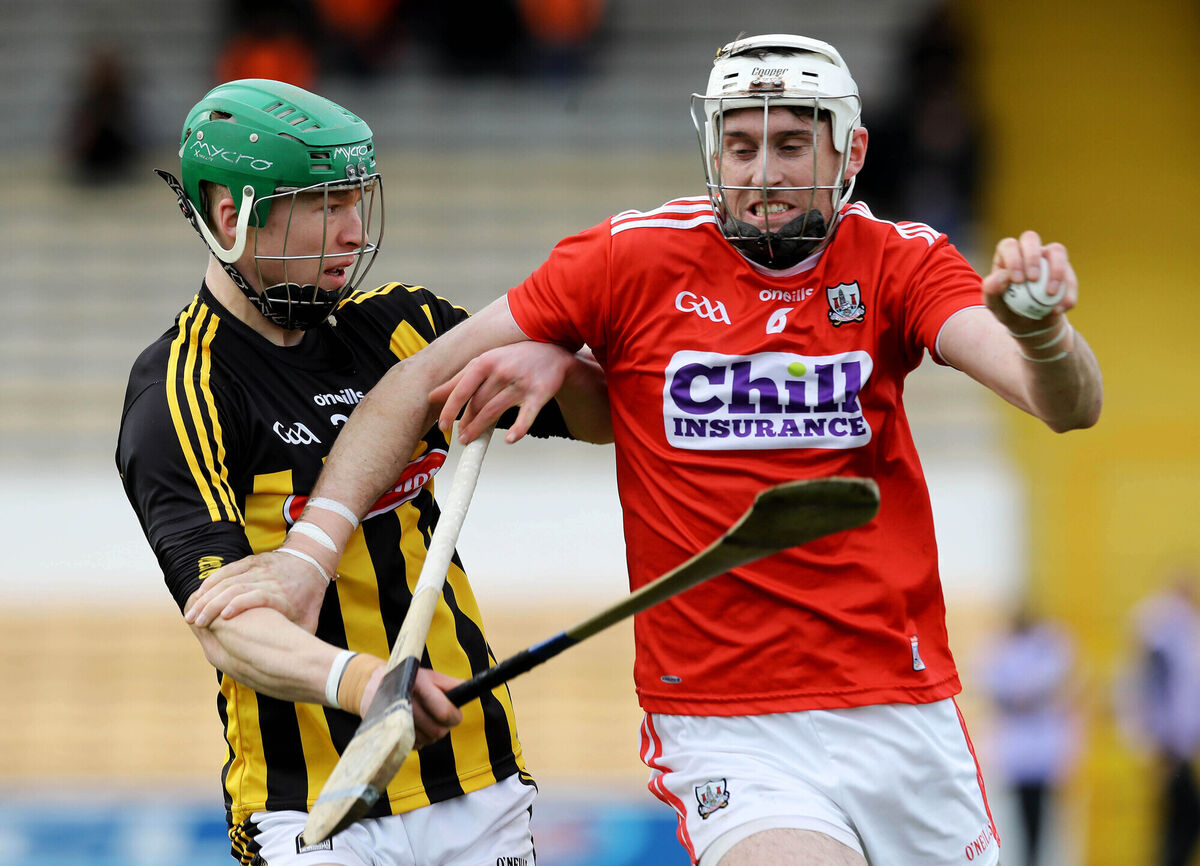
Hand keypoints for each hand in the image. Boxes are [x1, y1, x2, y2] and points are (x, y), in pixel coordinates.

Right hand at [184, 550, 328, 632]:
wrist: (312, 562)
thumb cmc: (309, 598)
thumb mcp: (309, 620)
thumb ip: (297, 640)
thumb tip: (287, 665)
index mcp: (282, 595)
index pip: (258, 596)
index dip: (240, 605)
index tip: (224, 618)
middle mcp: (268, 579)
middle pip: (236, 589)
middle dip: (213, 605)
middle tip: (195, 623)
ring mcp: (258, 568)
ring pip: (228, 580)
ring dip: (207, 597)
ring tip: (191, 615)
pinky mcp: (251, 561)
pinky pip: (228, 570)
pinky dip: (211, 582)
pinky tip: (198, 595)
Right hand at [358, 667, 464, 746]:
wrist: (371, 687)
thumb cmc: (408, 679)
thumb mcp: (429, 676)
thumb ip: (450, 684)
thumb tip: (470, 689)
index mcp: (418, 685)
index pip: (445, 713)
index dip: (455, 716)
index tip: (455, 714)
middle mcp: (406, 704)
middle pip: (438, 731)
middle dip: (444, 727)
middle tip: (441, 718)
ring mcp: (397, 721)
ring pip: (428, 740)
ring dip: (432, 733)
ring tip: (427, 719)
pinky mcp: (391, 735)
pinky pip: (416, 745)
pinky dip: (420, 738)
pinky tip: (416, 726)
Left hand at [431, 341, 577, 443]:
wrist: (553, 352)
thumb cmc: (515, 358)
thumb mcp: (486, 361)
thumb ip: (460, 379)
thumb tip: (433, 396)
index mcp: (486, 361)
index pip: (461, 389)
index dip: (449, 409)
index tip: (443, 425)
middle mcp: (502, 371)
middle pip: (477, 404)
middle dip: (466, 423)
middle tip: (460, 436)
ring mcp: (521, 383)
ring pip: (494, 411)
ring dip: (479, 429)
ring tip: (470, 440)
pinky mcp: (539, 394)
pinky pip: (526, 415)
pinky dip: (518, 429)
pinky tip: (509, 439)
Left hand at [982, 230, 1077, 331]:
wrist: (1030, 323)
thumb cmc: (1008, 310)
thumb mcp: (995, 306)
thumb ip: (992, 292)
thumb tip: (1001, 276)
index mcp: (1006, 255)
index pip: (1009, 246)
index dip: (1013, 259)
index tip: (1017, 281)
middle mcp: (1027, 251)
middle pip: (1030, 238)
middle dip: (1032, 257)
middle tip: (1033, 280)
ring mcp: (1048, 258)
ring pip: (1057, 250)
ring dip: (1056, 272)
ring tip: (1050, 295)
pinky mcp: (1065, 270)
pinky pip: (1070, 276)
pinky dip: (1067, 293)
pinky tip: (1059, 309)